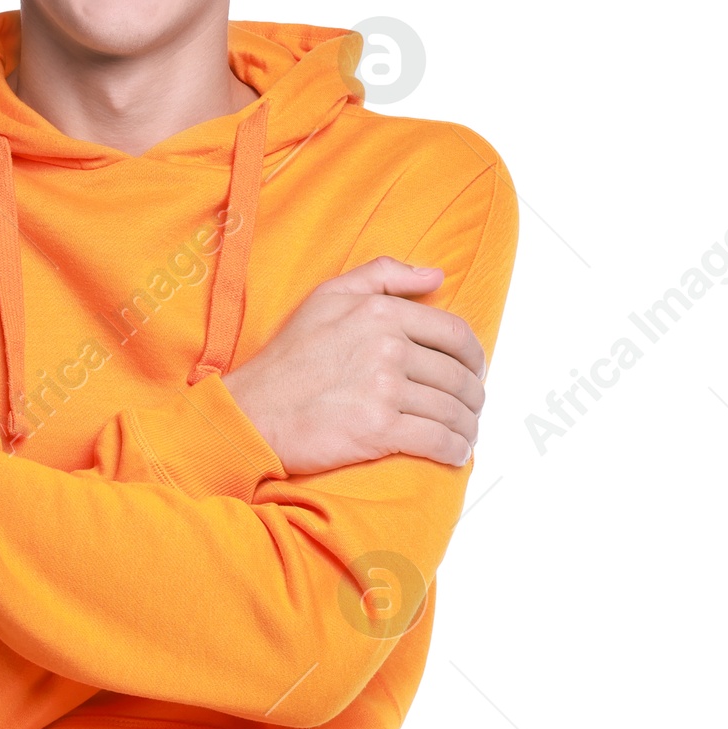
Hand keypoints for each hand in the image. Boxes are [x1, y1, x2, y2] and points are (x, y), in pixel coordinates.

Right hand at [222, 257, 485, 474]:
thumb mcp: (328, 296)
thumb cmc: (289, 356)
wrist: (253, 410)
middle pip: (457, 376)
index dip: (474, 356)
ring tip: (465, 434)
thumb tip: (435, 275)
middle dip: (472, 397)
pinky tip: (454, 453)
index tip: (474, 371)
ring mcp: (384, 390)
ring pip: (451, 410)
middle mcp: (387, 347)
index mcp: (381, 313)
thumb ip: (383, 275)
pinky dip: (454, 450)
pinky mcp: (378, 430)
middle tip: (470, 409)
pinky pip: (437, 440)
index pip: (454, 334)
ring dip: (466, 427)